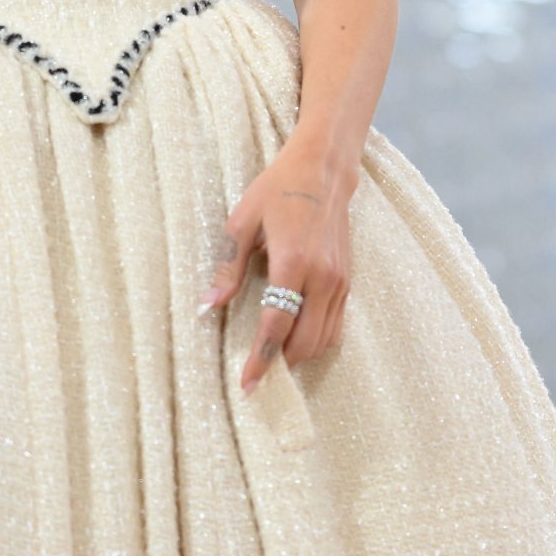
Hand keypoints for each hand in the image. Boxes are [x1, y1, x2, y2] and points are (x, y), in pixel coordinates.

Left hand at [197, 137, 354, 395]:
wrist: (322, 170)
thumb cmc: (277, 190)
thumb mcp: (242, 221)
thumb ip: (228, 267)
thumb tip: (208, 305)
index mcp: (293, 264)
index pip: (276, 326)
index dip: (261, 360)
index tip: (247, 385)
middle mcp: (322, 278)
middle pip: (304, 343)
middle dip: (280, 363)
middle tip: (256, 371)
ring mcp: (340, 282)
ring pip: (324, 340)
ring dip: (299, 354)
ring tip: (273, 355)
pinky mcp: (348, 280)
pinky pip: (336, 325)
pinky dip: (317, 338)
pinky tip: (297, 334)